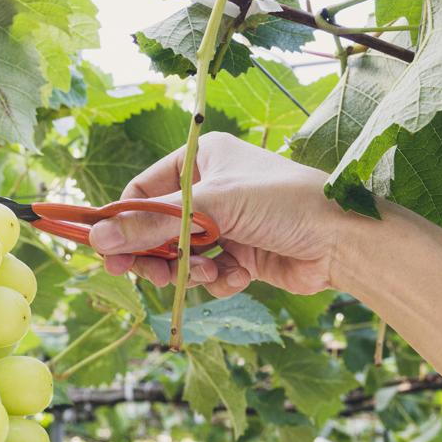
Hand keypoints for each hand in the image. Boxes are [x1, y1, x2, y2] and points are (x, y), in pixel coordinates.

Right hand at [89, 132, 351, 295]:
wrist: (344, 240)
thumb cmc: (283, 203)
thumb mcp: (211, 207)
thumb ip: (152, 224)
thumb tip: (97, 237)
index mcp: (201, 161)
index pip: (143, 191)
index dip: (122, 221)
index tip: (105, 251)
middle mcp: (211, 190)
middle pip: (157, 229)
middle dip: (157, 255)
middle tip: (149, 276)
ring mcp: (227, 225)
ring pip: (182, 257)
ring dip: (192, 271)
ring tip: (211, 273)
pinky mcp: (242, 256)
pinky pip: (210, 274)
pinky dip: (220, 280)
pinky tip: (240, 276)